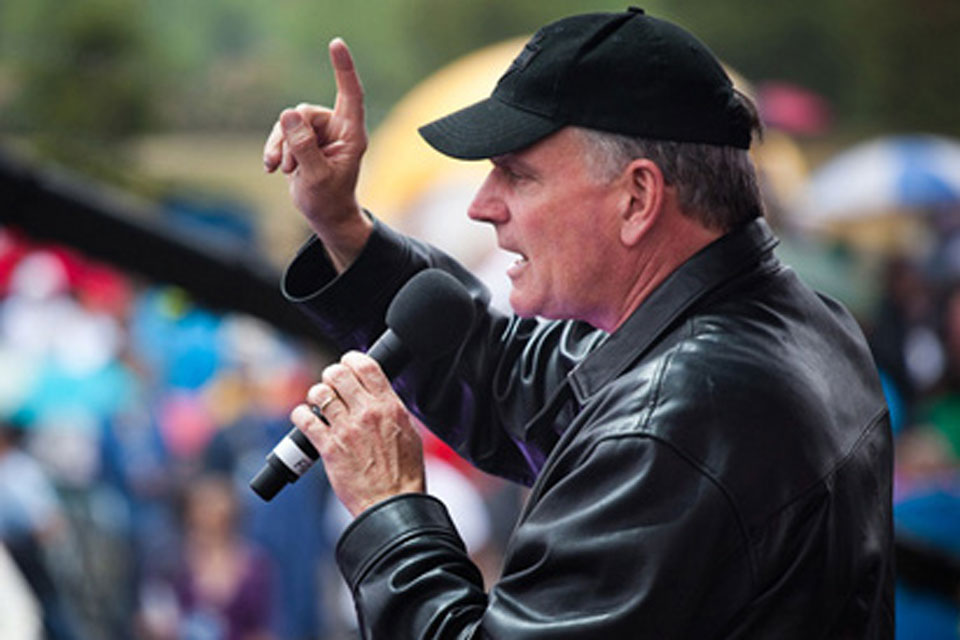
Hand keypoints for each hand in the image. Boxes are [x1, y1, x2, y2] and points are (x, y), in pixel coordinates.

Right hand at [264, 38, 372, 271]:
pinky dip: (276, 150)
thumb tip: (288, 114)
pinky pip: (282, 132)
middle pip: (305, 113)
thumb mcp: (316, 176)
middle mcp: (338, 129)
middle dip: (291, 138)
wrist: (324, 214)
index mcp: (352, 135)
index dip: (344, 69)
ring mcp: (320, 133)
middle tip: (289, 167)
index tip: (336, 45)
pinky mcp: (304, 140)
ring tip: (282, 170)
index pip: (350, 94)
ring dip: (281, 147)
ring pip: (290, 123)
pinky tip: (273, 168)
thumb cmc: (328, 199)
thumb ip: (303, 147)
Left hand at [290, 351, 424, 516]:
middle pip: (337, 373)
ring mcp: (346, 429)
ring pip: (318, 392)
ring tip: (319, 405)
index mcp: (390, 407)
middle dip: (331, 376)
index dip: (351, 359)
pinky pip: (304, 418)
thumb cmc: (404, 473)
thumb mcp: (408, 431)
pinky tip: (306, 421)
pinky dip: (300, 415)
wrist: (393, 504)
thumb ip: (391, 409)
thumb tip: (378, 396)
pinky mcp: (328, 448)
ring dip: (315, 395)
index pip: (366, 366)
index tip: (347, 364)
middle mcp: (367, 413)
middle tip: (332, 386)